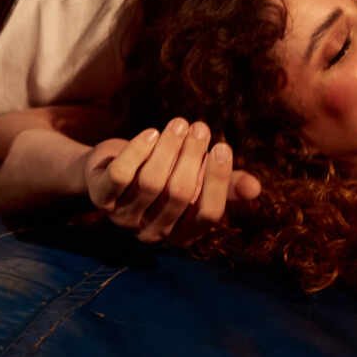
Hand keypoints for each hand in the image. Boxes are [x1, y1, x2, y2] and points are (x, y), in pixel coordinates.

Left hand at [79, 119, 259, 243]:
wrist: (111, 171)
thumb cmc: (166, 175)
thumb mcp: (198, 181)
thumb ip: (226, 185)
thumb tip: (256, 189)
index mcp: (183, 233)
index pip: (207, 215)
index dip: (217, 181)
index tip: (222, 147)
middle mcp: (153, 232)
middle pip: (178, 195)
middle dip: (191, 156)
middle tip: (200, 127)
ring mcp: (124, 218)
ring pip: (150, 183)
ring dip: (168, 148)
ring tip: (179, 123)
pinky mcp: (101, 198)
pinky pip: (120, 175)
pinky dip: (137, 151)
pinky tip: (151, 133)